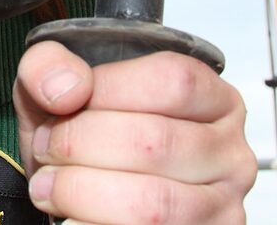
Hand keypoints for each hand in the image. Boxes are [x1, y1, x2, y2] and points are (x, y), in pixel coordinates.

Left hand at [14, 40, 255, 224]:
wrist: (88, 203)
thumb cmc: (88, 144)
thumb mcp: (63, 91)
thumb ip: (51, 66)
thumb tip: (66, 86)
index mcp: (212, 100)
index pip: (173, 82)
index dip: (108, 90)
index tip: (63, 103)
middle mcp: (228, 154)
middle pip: (156, 142)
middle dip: (80, 145)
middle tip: (48, 149)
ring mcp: (220, 208)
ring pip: (150, 204)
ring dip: (80, 193)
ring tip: (50, 186)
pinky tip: (71, 216)